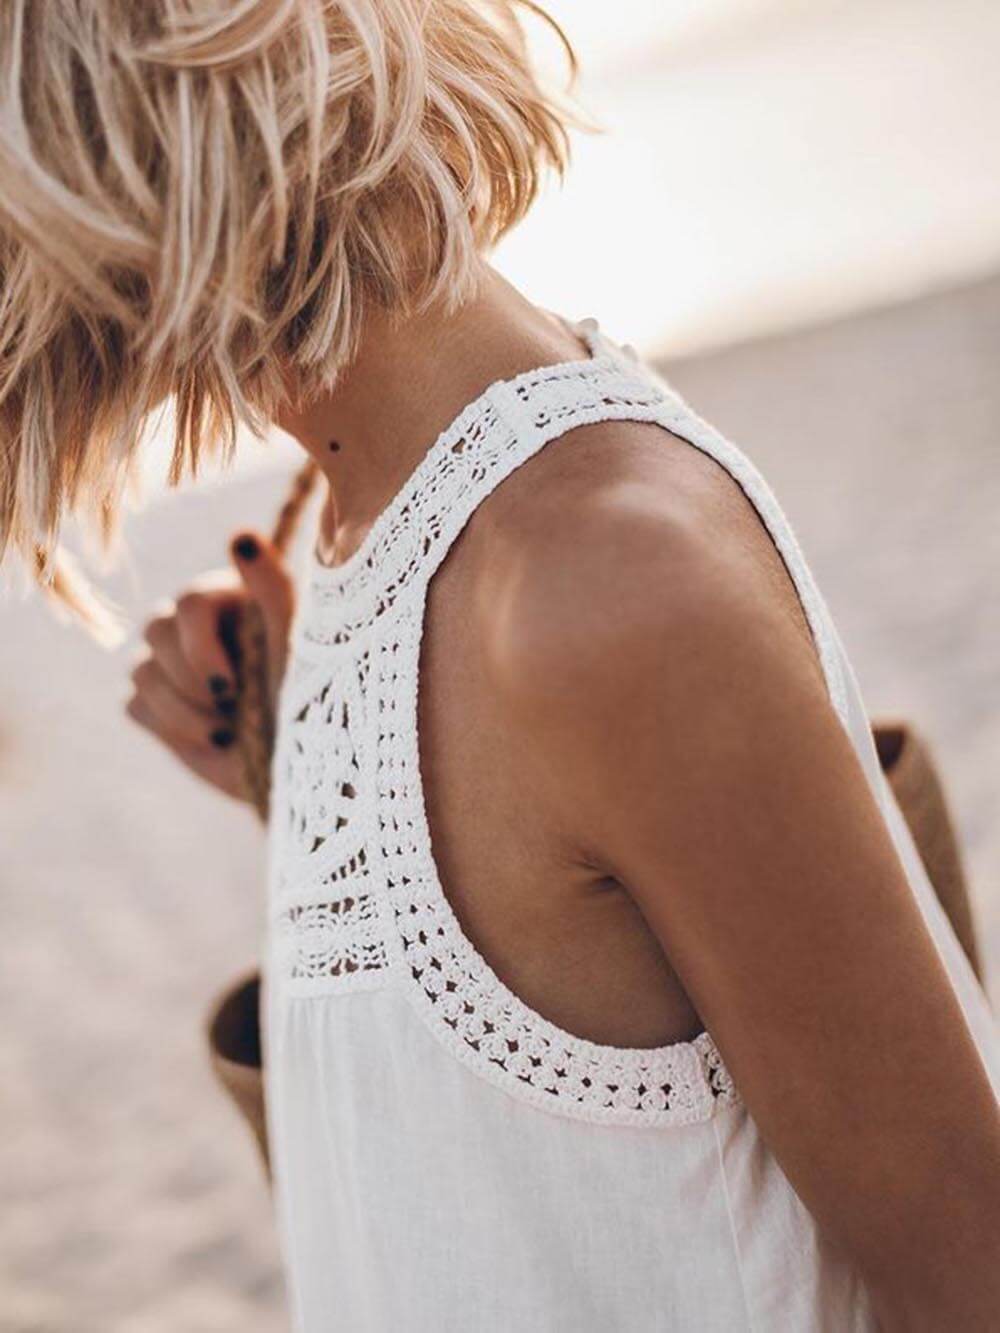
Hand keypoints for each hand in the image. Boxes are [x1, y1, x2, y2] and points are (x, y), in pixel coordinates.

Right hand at [126, 532, 294, 801]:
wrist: (303, 769)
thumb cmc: (309, 702)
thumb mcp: (297, 645)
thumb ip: (274, 588)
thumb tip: (241, 538)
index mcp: (234, 597)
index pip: (189, 603)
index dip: (201, 649)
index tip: (232, 686)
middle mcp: (198, 623)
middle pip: (157, 631)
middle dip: (194, 682)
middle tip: (236, 710)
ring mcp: (173, 662)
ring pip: (143, 672)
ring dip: (186, 712)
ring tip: (230, 731)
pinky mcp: (157, 703)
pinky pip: (136, 705)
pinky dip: (173, 728)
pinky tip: (213, 739)